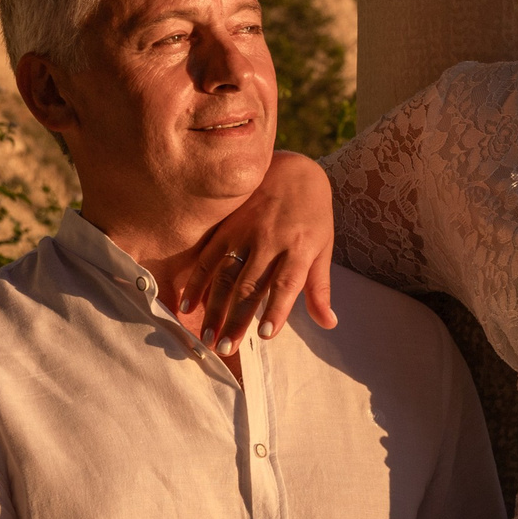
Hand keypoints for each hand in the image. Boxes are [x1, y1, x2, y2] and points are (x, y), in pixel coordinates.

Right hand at [176, 151, 337, 353]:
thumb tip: (329, 324)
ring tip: (206, 337)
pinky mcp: (225, 225)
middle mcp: (270, 240)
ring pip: (224, 275)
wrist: (292, 170)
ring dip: (213, 308)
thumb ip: (320, 288)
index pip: (286, 283)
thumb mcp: (323, 248)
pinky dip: (196, 282)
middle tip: (224, 349)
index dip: (276, 309)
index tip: (265, 335)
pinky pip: (207, 257)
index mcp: (299, 247)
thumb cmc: (312, 216)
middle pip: (250, 285)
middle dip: (236, 319)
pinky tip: (188, 305)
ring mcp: (244, 232)